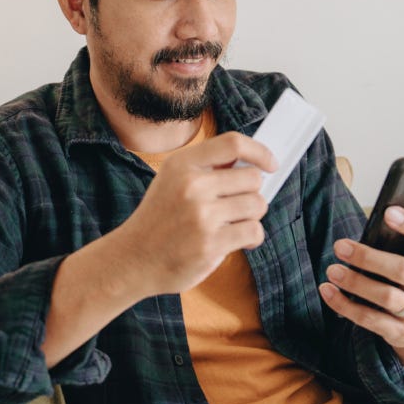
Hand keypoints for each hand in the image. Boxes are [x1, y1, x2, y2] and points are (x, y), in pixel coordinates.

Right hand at [112, 132, 277, 297]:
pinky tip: (237, 240)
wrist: (133, 260)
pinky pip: (254, 231)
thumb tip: (252, 163)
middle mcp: (192, 186)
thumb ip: (206, 168)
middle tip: (238, 205)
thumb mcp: (171, 181)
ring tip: (234, 223)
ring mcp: (202, 216)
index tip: (270, 164)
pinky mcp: (211, 244)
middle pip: (252, 178)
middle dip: (252, 192)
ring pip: (257, 205)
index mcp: (182, 165)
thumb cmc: (159, 219)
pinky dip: (251, 237)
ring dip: (252, 216)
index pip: (232, 144)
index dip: (259, 151)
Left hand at [318, 201, 403, 370]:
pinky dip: (345, 306)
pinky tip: (329, 291)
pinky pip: (370, 320)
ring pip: (385, 297)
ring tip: (333, 270)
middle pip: (402, 270)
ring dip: (355, 283)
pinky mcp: (401, 333)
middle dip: (369, 257)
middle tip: (341, 246)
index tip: (388, 212)